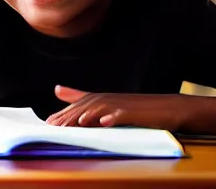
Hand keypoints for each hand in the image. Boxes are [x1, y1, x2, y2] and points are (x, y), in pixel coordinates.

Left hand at [46, 85, 186, 130]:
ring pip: (101, 109)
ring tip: (76, 123)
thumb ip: (80, 96)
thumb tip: (56, 89)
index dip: (63, 115)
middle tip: (56, 127)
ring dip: (88, 115)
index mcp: (99, 99)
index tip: (48, 124)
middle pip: (85, 107)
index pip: (77, 106)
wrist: (167, 107)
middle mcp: (108, 99)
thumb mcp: (105, 103)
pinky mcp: (136, 112)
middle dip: (70, 117)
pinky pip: (123, 114)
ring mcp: (122, 105)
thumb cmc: (134, 108)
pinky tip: (105, 122)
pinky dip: (114, 117)